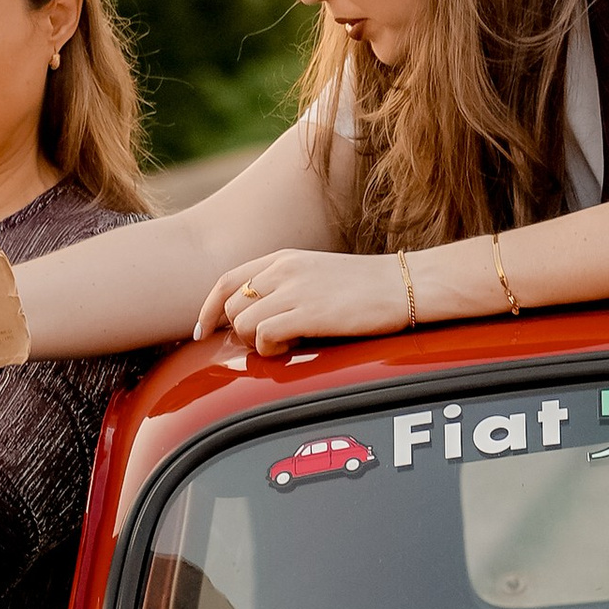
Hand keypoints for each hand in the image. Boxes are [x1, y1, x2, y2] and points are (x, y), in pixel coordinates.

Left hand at [192, 245, 413, 351]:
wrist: (405, 285)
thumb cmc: (368, 288)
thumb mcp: (318, 277)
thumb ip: (287, 288)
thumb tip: (258, 318)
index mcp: (284, 259)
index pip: (227, 280)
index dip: (207, 309)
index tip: (203, 332)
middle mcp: (283, 270)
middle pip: (232, 307)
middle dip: (240, 332)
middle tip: (267, 344)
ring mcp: (295, 290)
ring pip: (243, 323)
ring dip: (257, 343)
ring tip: (286, 345)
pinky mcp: (309, 312)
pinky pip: (264, 336)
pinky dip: (271, 349)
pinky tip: (292, 348)